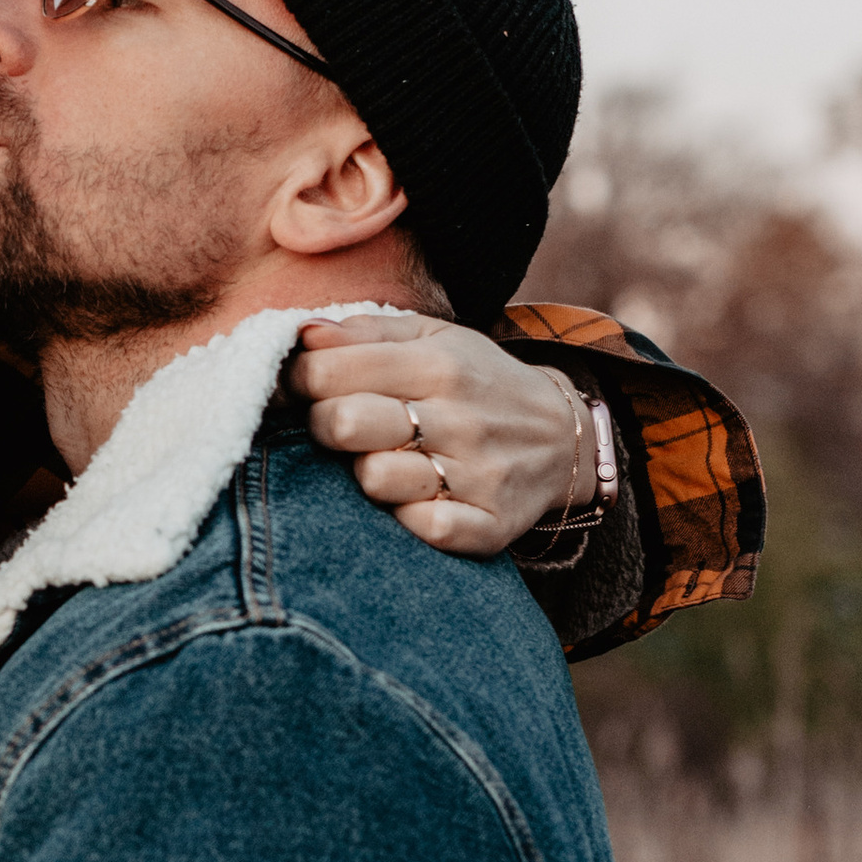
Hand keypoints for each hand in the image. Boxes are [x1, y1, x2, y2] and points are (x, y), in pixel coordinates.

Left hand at [289, 311, 585, 556]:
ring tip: (383, 461)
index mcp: (439, 364)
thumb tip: (302, 333)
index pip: (327, 371)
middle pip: (342, 424)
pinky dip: (408, 519)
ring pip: (374, 480)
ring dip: (366, 474)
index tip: (301, 389)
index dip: (297, 382)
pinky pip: (421, 528)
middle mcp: (459, 418)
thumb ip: (366, 333)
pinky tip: (414, 501)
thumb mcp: (435, 339)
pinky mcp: (489, 524)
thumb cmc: (479, 383)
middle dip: (322, 426)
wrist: (565, 436)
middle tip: (338, 427)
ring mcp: (477, 475)